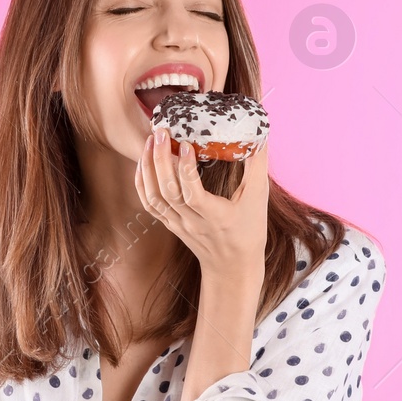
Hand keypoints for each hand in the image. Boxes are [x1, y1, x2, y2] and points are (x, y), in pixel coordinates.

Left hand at [135, 128, 268, 281]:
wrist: (232, 268)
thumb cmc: (248, 232)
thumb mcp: (259, 200)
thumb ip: (257, 166)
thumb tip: (259, 134)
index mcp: (216, 217)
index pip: (193, 194)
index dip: (185, 169)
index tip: (185, 144)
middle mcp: (192, 223)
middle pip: (167, 191)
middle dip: (159, 159)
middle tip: (160, 132)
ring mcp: (178, 224)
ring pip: (154, 196)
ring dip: (148, 167)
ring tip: (150, 141)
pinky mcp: (170, 224)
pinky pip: (149, 204)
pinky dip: (142, 182)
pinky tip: (144, 162)